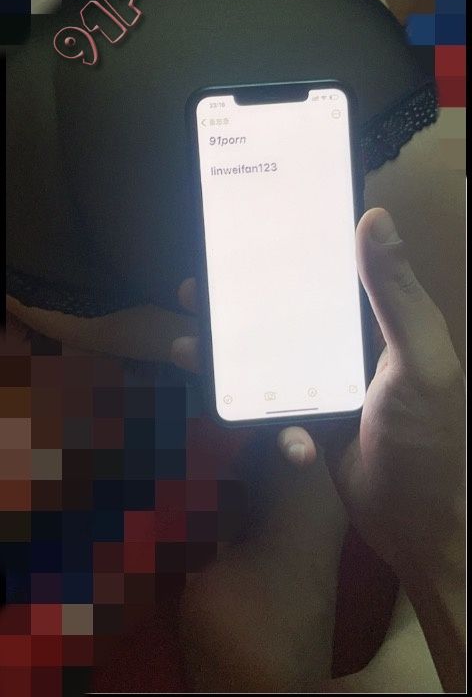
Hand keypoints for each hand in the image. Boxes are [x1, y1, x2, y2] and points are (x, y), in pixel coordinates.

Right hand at [170, 208, 464, 576]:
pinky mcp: (313, 424)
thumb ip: (395, 295)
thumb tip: (374, 216)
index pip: (333, 272)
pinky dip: (264, 420)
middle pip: (286, 313)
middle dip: (240, 304)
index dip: (291, 252)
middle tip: (195, 292)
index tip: (246, 234)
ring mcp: (329, 387)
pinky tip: (278, 437)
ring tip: (188, 348)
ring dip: (228, 356)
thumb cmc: (429, 439)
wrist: (422, 527)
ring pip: (268, 359)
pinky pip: (273, 410)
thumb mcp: (419, 360)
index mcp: (381, 322)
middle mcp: (352, 347)